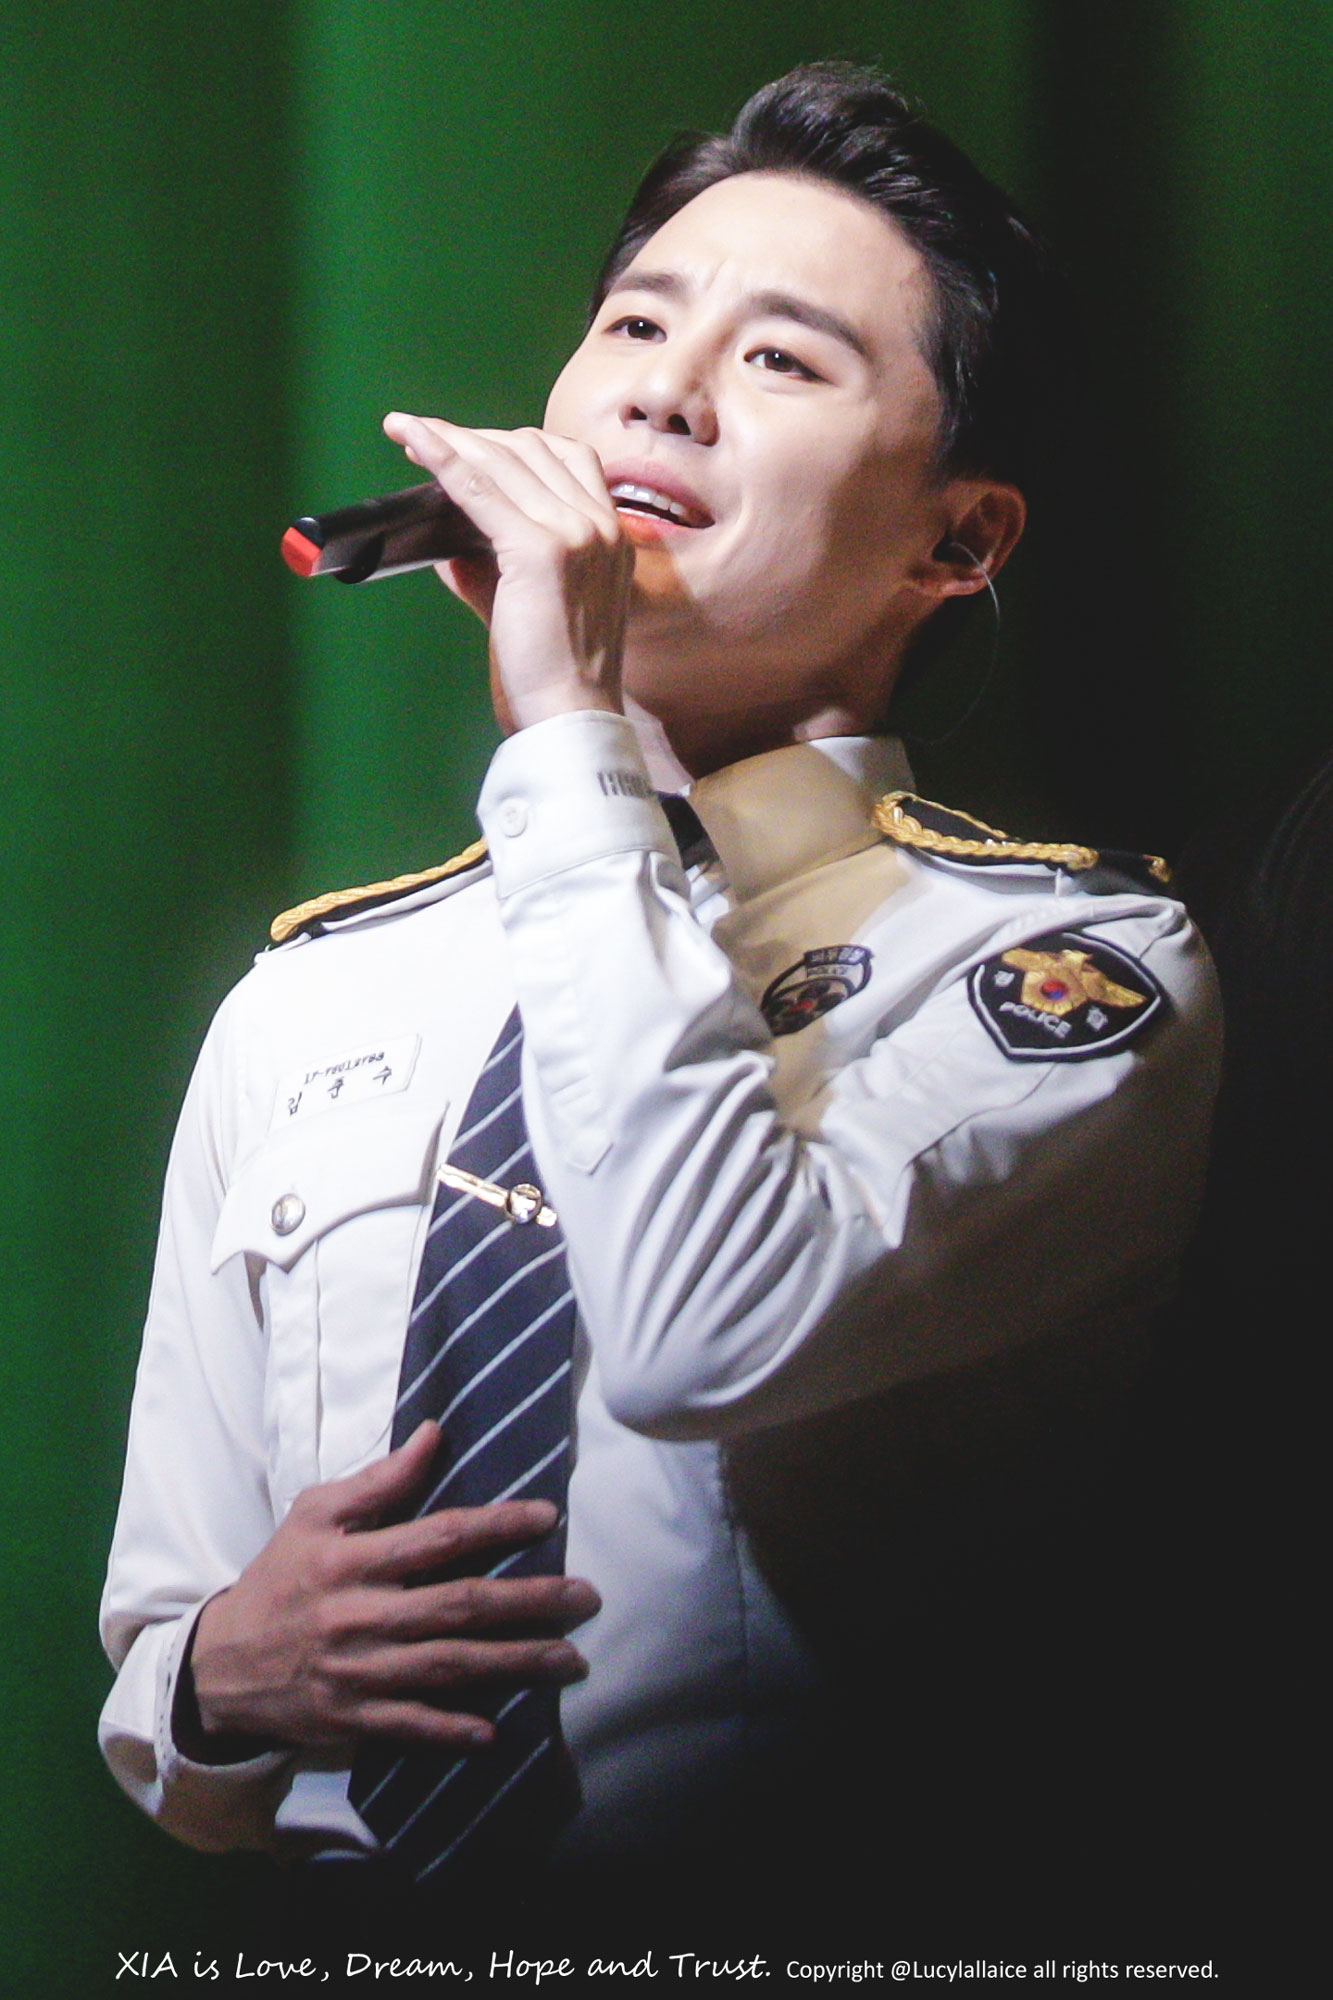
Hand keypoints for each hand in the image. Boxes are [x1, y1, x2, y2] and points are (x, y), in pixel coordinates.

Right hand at [188, 1421, 598, 1750]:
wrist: (220, 1663)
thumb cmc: (279, 1576)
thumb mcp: (314, 1514)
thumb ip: (377, 1481)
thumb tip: (433, 1434)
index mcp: (352, 1560)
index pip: (438, 1537)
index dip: (496, 1526)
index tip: (546, 1518)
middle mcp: (359, 1615)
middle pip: (458, 1606)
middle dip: (528, 1601)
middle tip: (585, 1597)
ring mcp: (358, 1671)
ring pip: (449, 1666)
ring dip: (515, 1663)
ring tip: (570, 1657)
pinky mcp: (353, 1717)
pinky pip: (411, 1726)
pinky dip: (452, 1729)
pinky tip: (497, 1730)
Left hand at [382, 412, 632, 732]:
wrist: (571, 719)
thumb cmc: (551, 679)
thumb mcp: (527, 608)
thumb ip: (494, 570)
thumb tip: (450, 544)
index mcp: (612, 538)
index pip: (567, 461)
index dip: (512, 443)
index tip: (467, 443)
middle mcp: (602, 527)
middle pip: (535, 449)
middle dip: (477, 436)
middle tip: (425, 436)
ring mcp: (576, 533)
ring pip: (505, 460)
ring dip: (452, 440)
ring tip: (410, 434)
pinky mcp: (541, 549)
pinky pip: (479, 486)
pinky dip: (442, 456)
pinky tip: (415, 440)